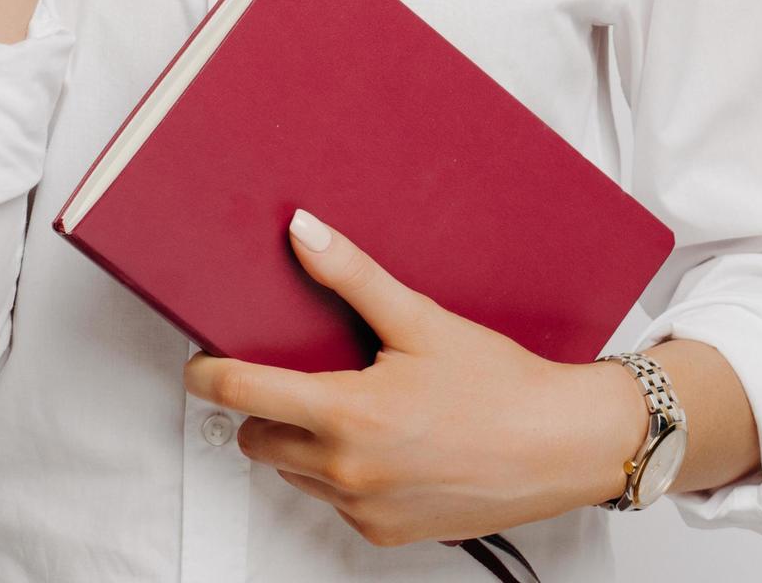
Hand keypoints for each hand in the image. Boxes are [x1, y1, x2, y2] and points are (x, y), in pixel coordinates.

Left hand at [182, 210, 642, 549]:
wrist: (561, 446)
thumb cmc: (499, 385)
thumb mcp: (421, 320)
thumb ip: (352, 276)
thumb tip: (301, 230)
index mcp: (346, 415)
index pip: (240, 395)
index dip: (208, 375)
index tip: (201, 363)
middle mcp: (346, 471)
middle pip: (256, 439)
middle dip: (265, 408)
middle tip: (300, 377)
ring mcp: (364, 508)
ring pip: (294, 473)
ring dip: (304, 442)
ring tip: (355, 407)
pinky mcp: (384, 533)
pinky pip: (335, 501)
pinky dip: (343, 474)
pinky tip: (387, 444)